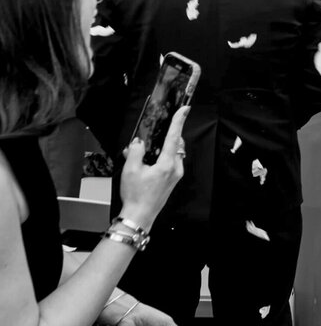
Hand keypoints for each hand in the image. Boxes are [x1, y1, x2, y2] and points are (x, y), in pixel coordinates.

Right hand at [118, 106, 189, 228]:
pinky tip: (147, 164)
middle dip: (164, 137)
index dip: (178, 121)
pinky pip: (171, 162)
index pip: (173, 137)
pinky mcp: (173, 180)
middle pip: (175, 144)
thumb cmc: (135, 196)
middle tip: (149, 138)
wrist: (140, 216)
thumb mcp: (130, 170)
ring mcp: (176, 175)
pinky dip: (161, 158)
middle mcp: (175, 168)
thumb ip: (135, 151)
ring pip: (173, 153)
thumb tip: (139, 142)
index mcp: (166, 164)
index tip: (184, 109)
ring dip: (161, 149)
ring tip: (144, 155)